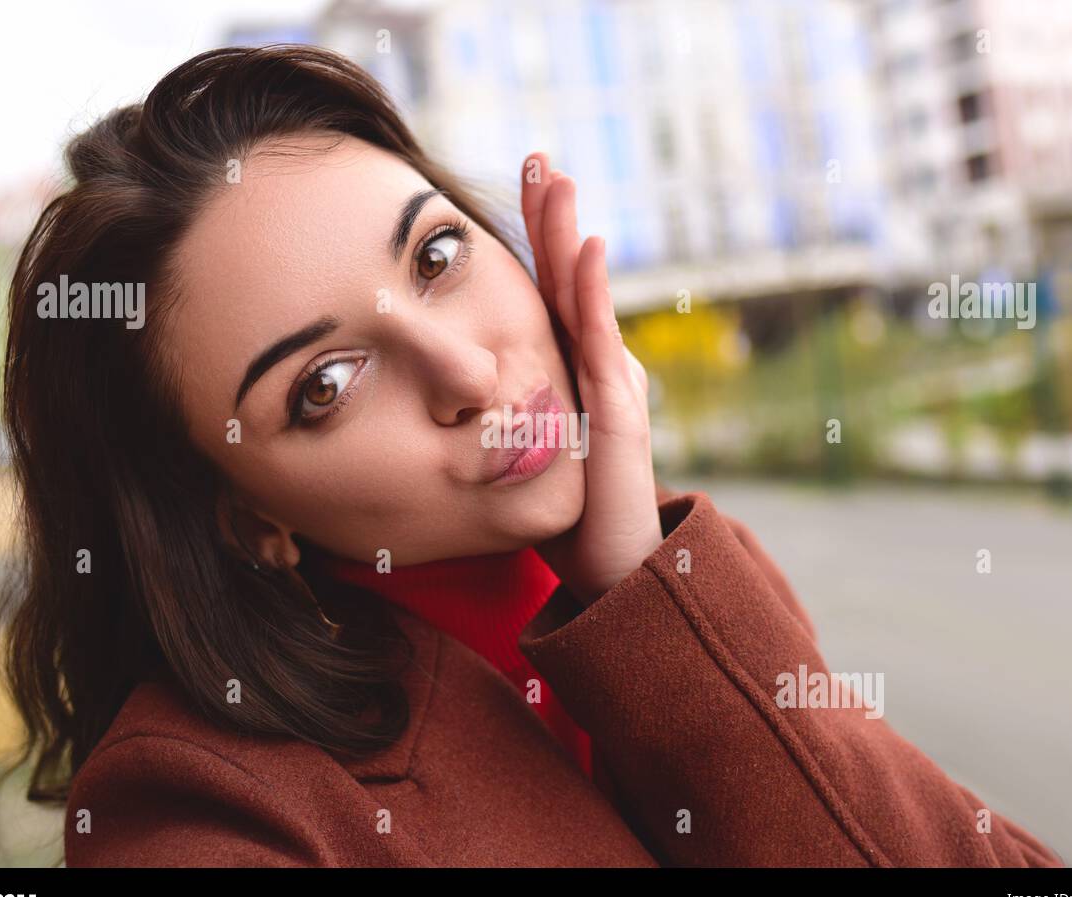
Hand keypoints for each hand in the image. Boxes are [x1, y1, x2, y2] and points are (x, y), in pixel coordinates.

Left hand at [520, 152, 662, 604]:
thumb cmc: (565, 511)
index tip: (520, 185)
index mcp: (568, 366)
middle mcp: (595, 362)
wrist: (608, 562)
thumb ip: (502, 413)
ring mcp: (611, 379)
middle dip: (552, 216)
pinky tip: (587, 249)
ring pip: (585, 293)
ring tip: (559, 181)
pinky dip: (595, 292)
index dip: (535, 237)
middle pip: (568, 275)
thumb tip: (453, 394)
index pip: (550, 288)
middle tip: (537, 158)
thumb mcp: (523, 448)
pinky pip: (600, 340)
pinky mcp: (618, 407)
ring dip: (570, 235)